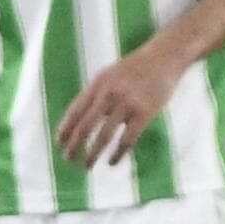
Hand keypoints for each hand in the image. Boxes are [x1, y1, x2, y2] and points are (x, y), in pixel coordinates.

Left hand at [56, 47, 182, 167]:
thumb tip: (83, 121)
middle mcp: (109, 94)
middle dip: (74, 145)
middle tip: (68, 159)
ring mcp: (127, 103)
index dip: (65, 129)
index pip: (75, 110)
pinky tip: (112, 162)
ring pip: (104, 136)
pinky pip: (127, 139)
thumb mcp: (110, 75)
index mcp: (98, 84)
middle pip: (85, 126)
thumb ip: (96, 95)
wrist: (165, 57)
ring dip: (92, 153)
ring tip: (86, 166)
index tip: (59, 144)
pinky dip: (118, 153)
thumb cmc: (136, 69)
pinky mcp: (145, 112)